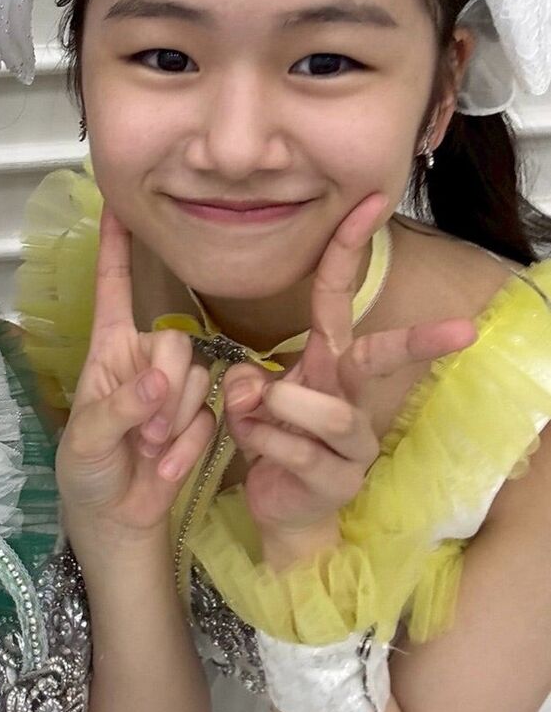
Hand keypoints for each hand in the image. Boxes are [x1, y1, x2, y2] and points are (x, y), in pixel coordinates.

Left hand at [57, 207, 214, 537]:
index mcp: (108, 351)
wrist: (117, 519)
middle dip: (165, 390)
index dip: (116, 250)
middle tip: (145, 432)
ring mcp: (174, 390)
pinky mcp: (200, 417)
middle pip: (175, 343)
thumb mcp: (88, 440)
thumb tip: (160, 382)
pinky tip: (165, 466)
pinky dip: (188, 447)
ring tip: (149, 450)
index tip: (118, 205)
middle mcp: (144, 361)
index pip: (114, 289)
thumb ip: (120, 409)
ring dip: (176, 422)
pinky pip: (211, 416)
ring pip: (198, 379)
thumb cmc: (88, 471)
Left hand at [223, 196, 476, 552]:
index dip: (348, 250)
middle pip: (381, 358)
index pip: (339, 298)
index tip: (367, 204)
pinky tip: (254, 449)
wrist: (280, 506)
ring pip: (330, 412)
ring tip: (255, 412)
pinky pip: (300, 452)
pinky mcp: (339, 479)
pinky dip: (264, 444)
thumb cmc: (272, 440)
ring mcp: (353, 442)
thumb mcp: (250, 402)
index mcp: (329, 363)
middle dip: (419, 341)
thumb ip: (247, 383)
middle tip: (464, 330)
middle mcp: (350, 395)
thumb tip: (253, 385)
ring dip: (283, 407)